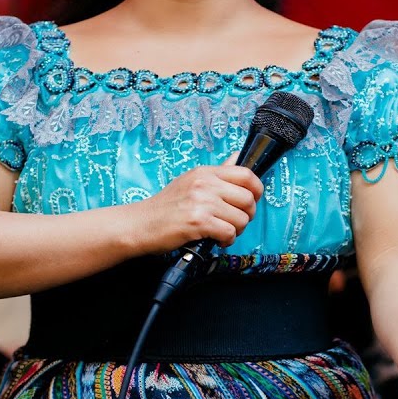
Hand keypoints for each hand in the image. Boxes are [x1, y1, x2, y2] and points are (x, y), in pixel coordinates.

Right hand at [137, 162, 263, 253]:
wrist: (140, 225)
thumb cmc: (166, 207)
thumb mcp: (191, 182)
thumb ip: (217, 174)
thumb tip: (238, 158)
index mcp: (205, 172)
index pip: (246, 174)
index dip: (256, 190)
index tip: (251, 201)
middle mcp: (204, 184)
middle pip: (248, 199)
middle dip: (247, 215)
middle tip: (234, 222)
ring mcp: (201, 202)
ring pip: (241, 219)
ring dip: (236, 231)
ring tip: (222, 232)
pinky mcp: (198, 222)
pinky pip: (229, 233)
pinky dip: (226, 241)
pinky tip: (216, 240)